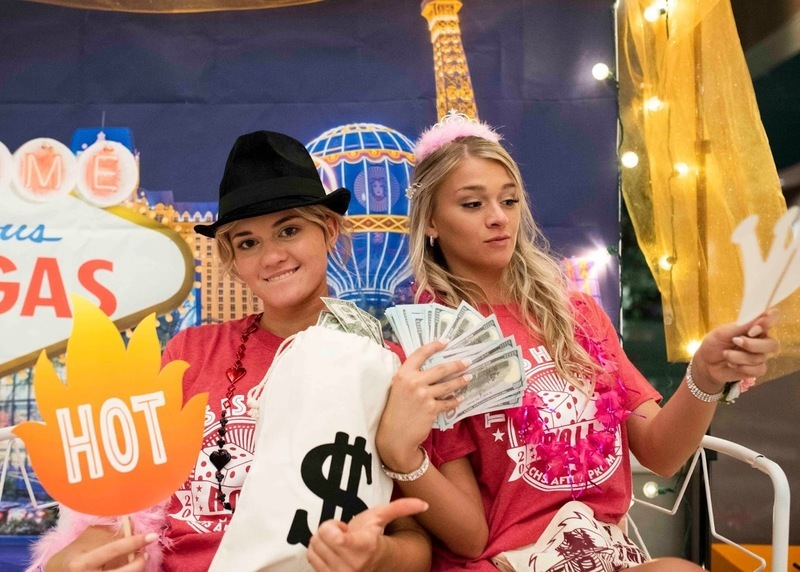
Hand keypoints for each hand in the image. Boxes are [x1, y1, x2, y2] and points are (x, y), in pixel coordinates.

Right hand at [45, 525, 157, 571]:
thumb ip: (108, 531)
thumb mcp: (86, 540)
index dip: (135, 542)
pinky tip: (129, 567)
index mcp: (81, 563)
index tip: (152, 536)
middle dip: (139, 563)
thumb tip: (132, 523)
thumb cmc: (73, 555)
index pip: (114, 550)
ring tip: (138, 560)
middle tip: (144, 553)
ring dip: (136, 569)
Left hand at [307, 498, 428, 571]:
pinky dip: (318, 552)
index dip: (332, 528)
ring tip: (340, 544)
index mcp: (365, 546)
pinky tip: (333, 552)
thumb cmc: (375, 537)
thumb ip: (402, 507)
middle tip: (344, 535)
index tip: (344, 528)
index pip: (333, 537)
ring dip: (323, 542)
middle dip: (329, 531)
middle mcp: (351, 566)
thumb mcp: (383, 517)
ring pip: (313, 547)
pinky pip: (311, 558)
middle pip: (319, 537)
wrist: (375, 564)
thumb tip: (424, 504)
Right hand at [376, 340, 469, 471]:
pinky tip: (460, 398)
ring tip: (469, 377)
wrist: (395, 435)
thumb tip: (431, 368)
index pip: (420, 353)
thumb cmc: (396, 410)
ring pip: (448, 385)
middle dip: (457, 364)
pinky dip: (455, 401)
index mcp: (403, 374)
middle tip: (468, 361)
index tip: (446, 341)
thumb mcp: (398, 388)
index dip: (434, 346)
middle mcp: (413, 382)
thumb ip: (411, 377)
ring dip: (461, 381)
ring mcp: (423, 395)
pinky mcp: (431, 409)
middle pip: (441, 369)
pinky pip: (447, 402)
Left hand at [692, 309, 779, 391]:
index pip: (773, 317)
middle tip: (735, 341)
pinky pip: (758, 369)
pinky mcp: (757, 369)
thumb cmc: (715, 343)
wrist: (706, 363)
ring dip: (739, 357)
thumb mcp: (723, 332)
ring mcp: (761, 355)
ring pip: (760, 358)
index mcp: (755, 326)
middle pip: (772, 344)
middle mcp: (762, 340)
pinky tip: (732, 364)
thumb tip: (761, 315)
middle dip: (751, 345)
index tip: (753, 329)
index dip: (769, 321)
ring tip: (726, 354)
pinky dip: (742, 367)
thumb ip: (743, 325)